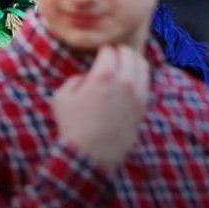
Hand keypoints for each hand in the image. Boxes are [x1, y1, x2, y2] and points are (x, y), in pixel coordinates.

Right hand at [51, 45, 150, 171]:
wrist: (90, 156)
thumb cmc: (73, 127)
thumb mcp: (62, 98)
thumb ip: (74, 80)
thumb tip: (86, 78)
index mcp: (104, 75)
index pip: (109, 50)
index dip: (102, 52)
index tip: (98, 56)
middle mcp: (125, 81)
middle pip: (129, 54)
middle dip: (119, 52)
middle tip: (113, 56)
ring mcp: (137, 95)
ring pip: (143, 65)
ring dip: (133, 61)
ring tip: (125, 65)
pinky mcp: (143, 108)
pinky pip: (147, 83)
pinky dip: (140, 77)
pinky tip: (132, 81)